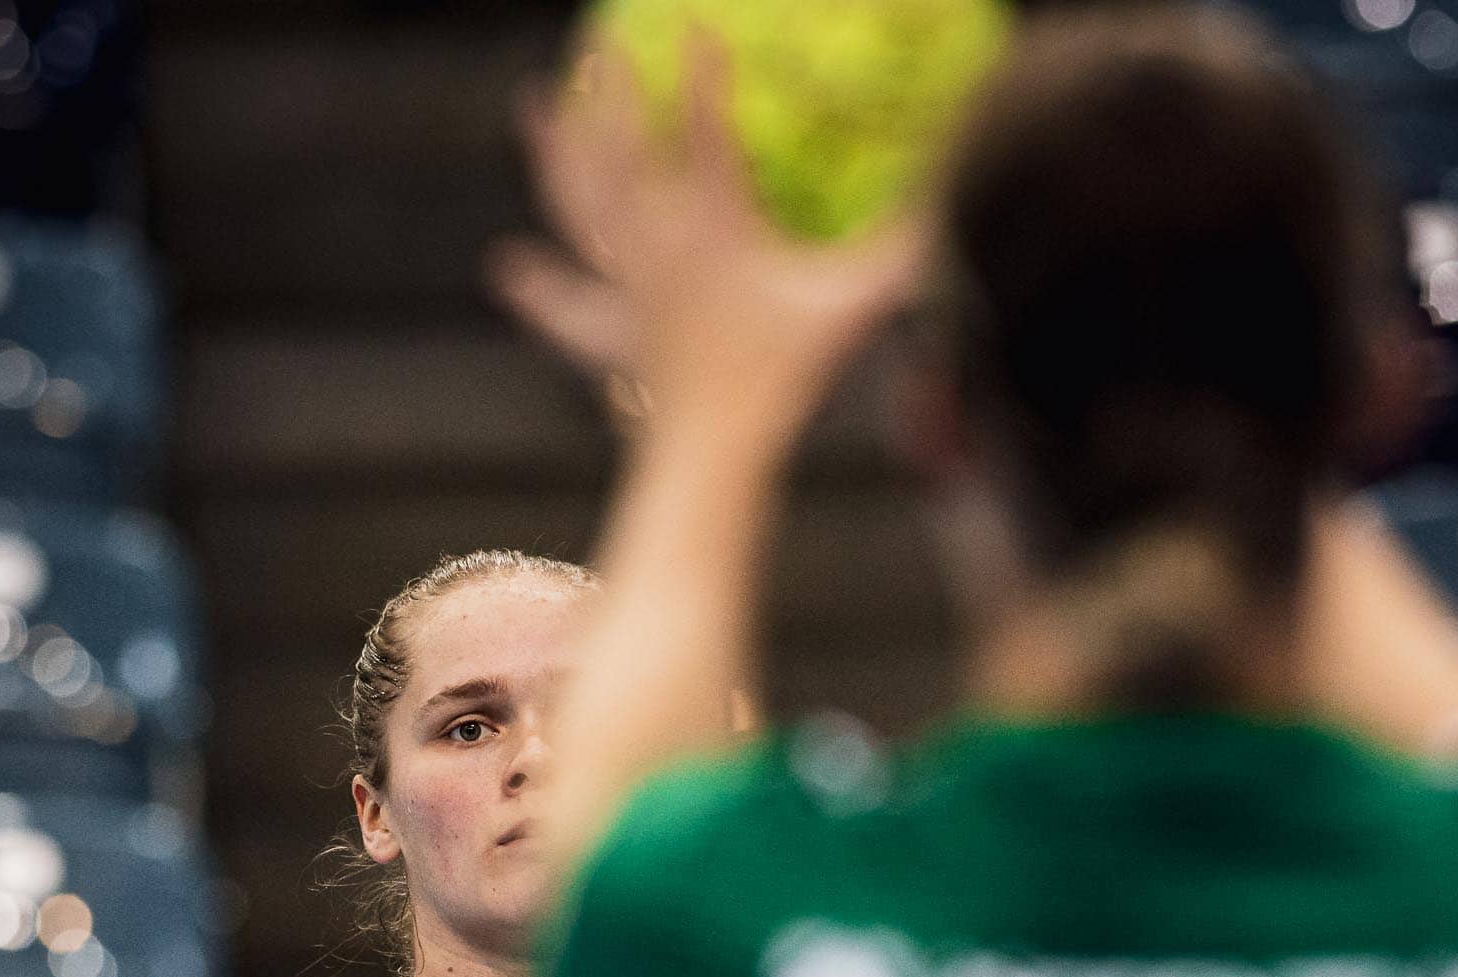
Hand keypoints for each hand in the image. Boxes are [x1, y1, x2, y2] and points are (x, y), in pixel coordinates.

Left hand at [489, 34, 925, 448]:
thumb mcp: (854, 306)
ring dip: (552, 155)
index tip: (700, 26)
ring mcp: (628, 291)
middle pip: (621, 150)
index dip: (706, 74)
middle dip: (613, 92)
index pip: (707, 130)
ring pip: (579, 208)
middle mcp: (657, 246)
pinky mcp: (614, 339)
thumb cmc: (788, 377)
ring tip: (532, 106)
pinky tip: (509, 271)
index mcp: (714, 225)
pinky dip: (542, 291)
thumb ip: (903, 252)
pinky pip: (570, 306)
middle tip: (604, 48)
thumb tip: (948, 208)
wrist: (718, 452)